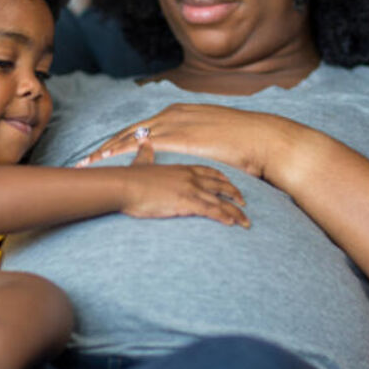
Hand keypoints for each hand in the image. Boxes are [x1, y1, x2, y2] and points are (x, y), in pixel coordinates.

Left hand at [79, 103, 293, 178]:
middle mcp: (172, 114)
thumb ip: (198, 141)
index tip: (104, 153)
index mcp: (179, 113)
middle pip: (130, 131)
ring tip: (88, 164)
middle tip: (86, 160)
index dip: (122, 141)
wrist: (263, 139)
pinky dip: (121, 153)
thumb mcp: (215, 136)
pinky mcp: (178, 137)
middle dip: (107, 146)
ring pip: (130, 137)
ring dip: (107, 151)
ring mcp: (174, 123)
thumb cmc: (244, 143)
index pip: (143, 128)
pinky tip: (108, 162)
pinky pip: (141, 146)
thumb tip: (193, 154)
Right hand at [118, 141, 249, 227]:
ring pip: (220, 200)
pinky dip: (223, 217)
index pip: (209, 171)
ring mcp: (189, 189)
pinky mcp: (185, 202)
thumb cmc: (129, 178)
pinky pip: (210, 210)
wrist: (123, 185)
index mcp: (182, 168)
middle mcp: (190, 177)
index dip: (222, 178)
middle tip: (245, 203)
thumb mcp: (141, 163)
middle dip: (235, 194)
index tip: (231, 184)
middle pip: (220, 185)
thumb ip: (146, 154)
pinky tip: (232, 223)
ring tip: (245, 222)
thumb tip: (144, 145)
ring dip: (235, 212)